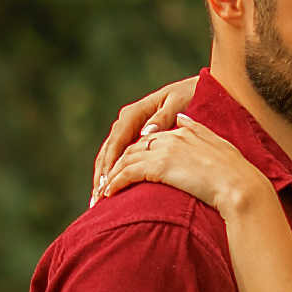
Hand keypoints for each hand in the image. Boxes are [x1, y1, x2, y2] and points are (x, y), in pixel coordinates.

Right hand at [91, 78, 197, 204]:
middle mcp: (127, 121)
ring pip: (109, 156)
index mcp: (134, 113)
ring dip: (102, 178)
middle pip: (108, 151)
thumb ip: (162, 117)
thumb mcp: (178, 102)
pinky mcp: (134, 138)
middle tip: (96, 199)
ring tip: (96, 200)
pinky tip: (108, 189)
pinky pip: (118, 157)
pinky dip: (111, 173)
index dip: (110, 164)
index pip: (117, 142)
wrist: (195, 90)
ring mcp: (129, 130)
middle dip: (101, 176)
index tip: (107, 183)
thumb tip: (146, 133)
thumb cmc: (189, 96)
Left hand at [98, 115, 270, 216]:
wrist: (240, 185)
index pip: (148, 141)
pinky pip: (127, 174)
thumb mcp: (217, 144)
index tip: (125, 171)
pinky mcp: (159, 167)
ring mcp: (163, 151)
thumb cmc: (235, 172)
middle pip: (132, 149)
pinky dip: (114, 183)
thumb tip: (182, 118)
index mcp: (182, 132)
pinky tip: (108, 195)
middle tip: (105, 183)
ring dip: (111, 177)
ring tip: (102, 192)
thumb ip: (198, 130)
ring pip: (126, 161)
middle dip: (116, 166)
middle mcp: (170, 138)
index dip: (134, 156)